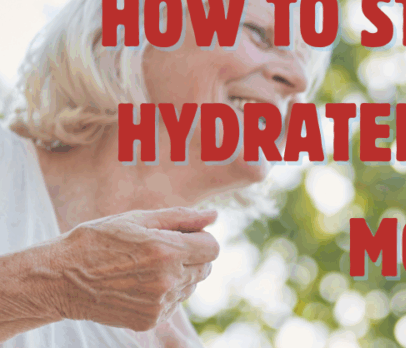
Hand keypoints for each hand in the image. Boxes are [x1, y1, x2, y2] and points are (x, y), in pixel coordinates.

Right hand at [46, 208, 218, 331]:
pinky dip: (164, 295)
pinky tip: (138, 286)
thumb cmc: (97, 241)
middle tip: (161, 251)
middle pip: (205, 268)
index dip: (200, 239)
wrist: (60, 279)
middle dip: (191, 257)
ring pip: (190, 287)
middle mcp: (168, 280)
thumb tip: (214, 215)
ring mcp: (160, 304)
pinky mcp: (150, 320)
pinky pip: (173, 305)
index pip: (212, 247)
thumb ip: (180, 217)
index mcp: (168, 251)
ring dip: (178, 277)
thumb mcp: (136, 219)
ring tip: (145, 269)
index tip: (183, 237)